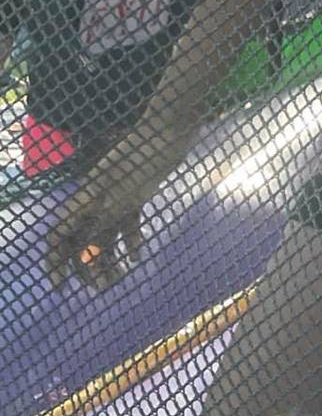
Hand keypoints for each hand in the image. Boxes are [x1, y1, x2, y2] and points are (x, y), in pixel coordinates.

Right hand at [45, 117, 195, 290]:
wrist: (171, 128)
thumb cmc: (143, 158)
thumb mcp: (120, 197)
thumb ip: (101, 225)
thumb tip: (83, 254)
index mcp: (86, 197)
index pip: (59, 234)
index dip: (55, 260)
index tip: (60, 286)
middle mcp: (96, 199)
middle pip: (82, 237)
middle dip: (88, 265)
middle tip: (102, 287)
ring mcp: (117, 195)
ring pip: (106, 232)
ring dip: (110, 256)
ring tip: (120, 277)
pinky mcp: (136, 193)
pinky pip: (128, 221)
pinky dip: (131, 238)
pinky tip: (137, 255)